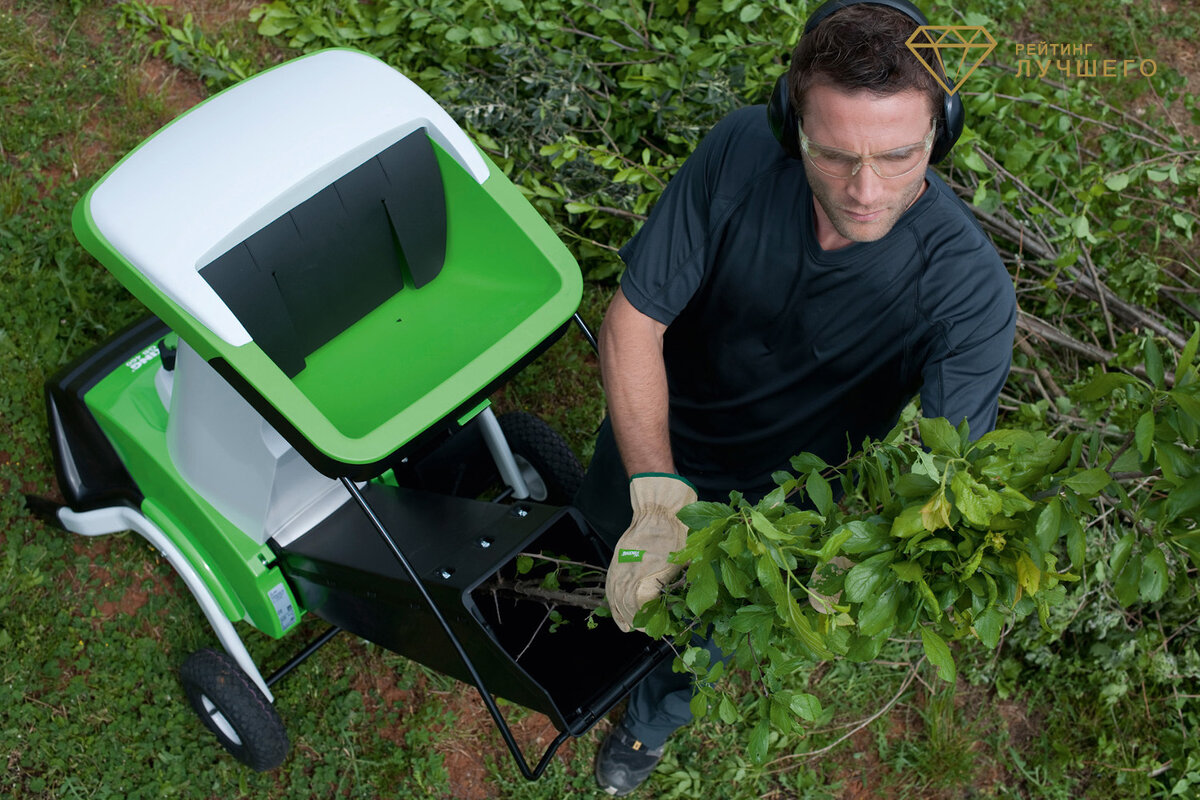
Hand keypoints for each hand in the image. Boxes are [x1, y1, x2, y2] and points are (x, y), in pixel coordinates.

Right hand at [605, 473, 696, 631]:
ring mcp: (621, 566)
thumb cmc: (676, 533)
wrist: (660, 509)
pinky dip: (612, 601)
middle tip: (646, 631)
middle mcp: (630, 571)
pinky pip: (610, 585)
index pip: (642, 605)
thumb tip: (677, 604)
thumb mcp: (684, 561)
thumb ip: (676, 583)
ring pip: (616, 596)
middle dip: (636, 620)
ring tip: (629, 628)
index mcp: (648, 572)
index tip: (658, 627)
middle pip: (627, 604)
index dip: (649, 619)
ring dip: (621, 614)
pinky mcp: (617, 561)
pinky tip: (616, 611)